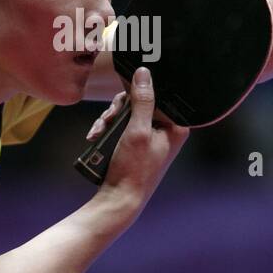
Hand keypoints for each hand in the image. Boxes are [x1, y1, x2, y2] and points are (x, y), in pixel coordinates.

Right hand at [85, 67, 187, 210]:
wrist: (119, 199)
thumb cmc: (133, 169)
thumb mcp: (137, 131)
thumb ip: (142, 100)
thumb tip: (144, 73)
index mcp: (176, 126)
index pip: (159, 93)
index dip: (138, 92)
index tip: (123, 98)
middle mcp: (167, 129)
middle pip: (140, 101)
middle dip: (118, 109)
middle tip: (108, 119)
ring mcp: (151, 137)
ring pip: (127, 112)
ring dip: (109, 119)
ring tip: (98, 132)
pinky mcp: (137, 143)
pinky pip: (122, 126)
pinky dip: (108, 129)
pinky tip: (96, 137)